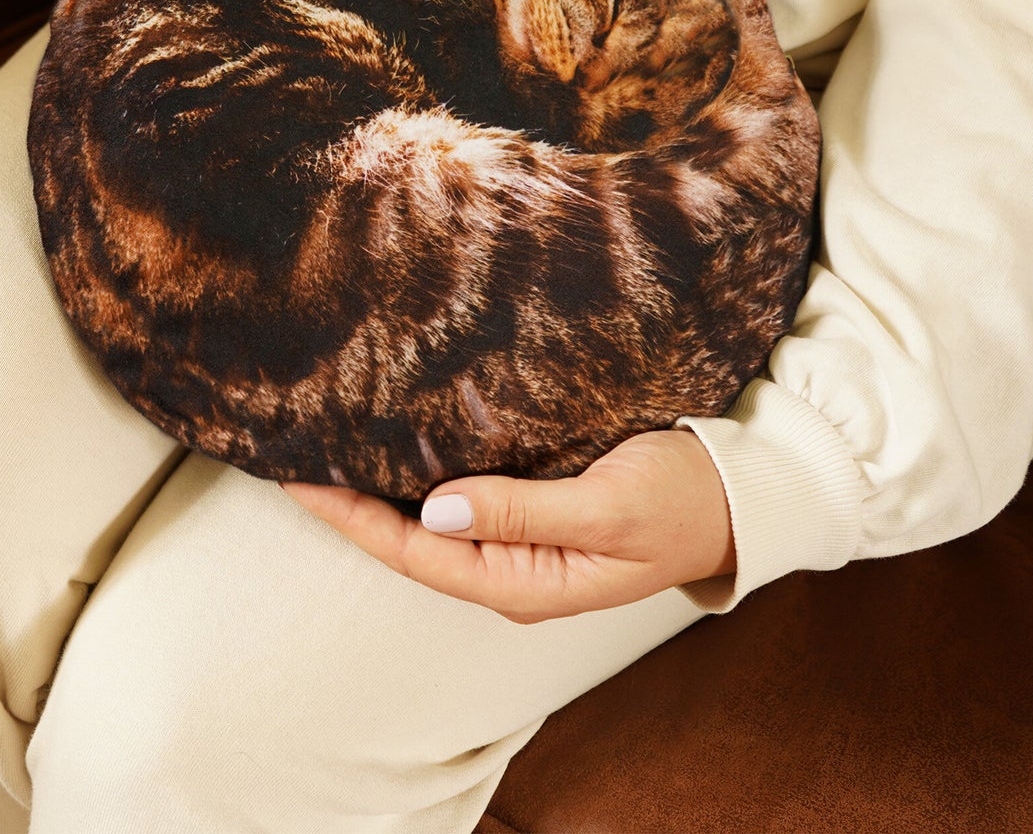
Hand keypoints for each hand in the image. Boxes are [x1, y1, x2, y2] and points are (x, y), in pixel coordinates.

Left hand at [281, 429, 735, 622]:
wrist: (738, 499)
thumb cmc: (680, 500)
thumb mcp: (608, 506)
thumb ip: (524, 510)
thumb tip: (436, 510)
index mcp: (524, 582)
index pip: (416, 552)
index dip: (353, 519)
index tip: (301, 481)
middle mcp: (512, 571)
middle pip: (410, 542)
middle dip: (351, 506)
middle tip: (294, 455)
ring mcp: (523, 545)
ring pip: (431, 522)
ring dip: (380, 490)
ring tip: (329, 448)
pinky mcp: (536, 514)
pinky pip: (463, 501)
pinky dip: (420, 476)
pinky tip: (397, 448)